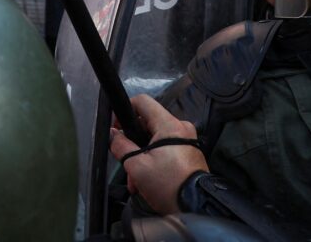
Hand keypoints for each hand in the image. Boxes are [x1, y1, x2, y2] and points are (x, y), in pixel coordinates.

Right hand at [109, 94, 208, 215]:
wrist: (197, 207)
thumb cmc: (167, 183)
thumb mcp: (136, 165)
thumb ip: (121, 145)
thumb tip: (113, 134)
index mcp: (169, 124)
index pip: (142, 101)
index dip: (125, 110)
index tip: (117, 129)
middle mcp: (181, 128)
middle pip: (147, 124)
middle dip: (133, 144)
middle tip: (125, 162)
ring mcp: (187, 141)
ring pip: (155, 141)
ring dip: (141, 158)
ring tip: (136, 182)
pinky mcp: (189, 155)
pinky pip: (166, 150)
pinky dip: (154, 162)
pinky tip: (147, 182)